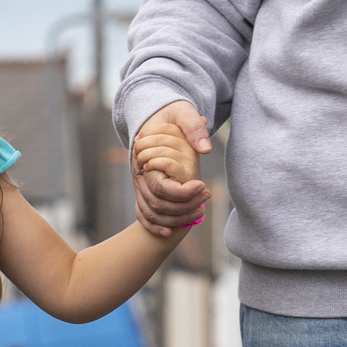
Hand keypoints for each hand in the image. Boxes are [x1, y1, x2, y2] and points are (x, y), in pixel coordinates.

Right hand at [134, 101, 213, 237]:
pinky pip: (143, 214)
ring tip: (200, 211)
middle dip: (184, 206)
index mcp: (145, 158)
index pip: (161, 187)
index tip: (203, 186)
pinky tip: (169, 232)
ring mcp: (140, 184)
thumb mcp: (183, 113)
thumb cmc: (172, 114)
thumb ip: (193, 128)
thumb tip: (205, 149)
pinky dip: (153, 226)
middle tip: (206, 196)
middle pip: (158, 204)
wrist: (158, 115)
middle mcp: (140, 175)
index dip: (183, 193)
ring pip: (152, 212)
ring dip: (176, 217)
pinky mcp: (144, 190)